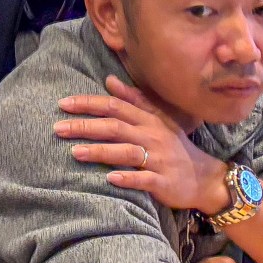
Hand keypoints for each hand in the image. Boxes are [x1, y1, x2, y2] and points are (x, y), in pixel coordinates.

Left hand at [57, 75, 229, 215]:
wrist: (204, 178)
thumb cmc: (174, 147)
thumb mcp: (158, 120)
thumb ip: (134, 100)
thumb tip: (109, 80)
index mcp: (148, 120)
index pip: (114, 106)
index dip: (88, 103)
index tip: (63, 103)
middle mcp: (152, 136)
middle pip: (115, 127)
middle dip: (85, 126)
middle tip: (57, 128)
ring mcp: (159, 159)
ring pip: (126, 152)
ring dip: (100, 151)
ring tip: (74, 152)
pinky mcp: (163, 182)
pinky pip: (144, 179)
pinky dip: (128, 178)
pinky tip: (110, 178)